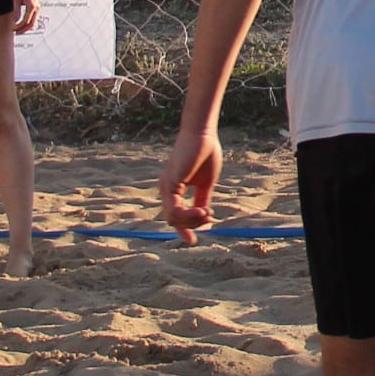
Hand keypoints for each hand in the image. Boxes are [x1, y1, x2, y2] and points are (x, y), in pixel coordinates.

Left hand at [12, 0, 40, 35]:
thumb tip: (15, 21)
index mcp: (32, 7)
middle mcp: (36, 8)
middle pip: (31, 24)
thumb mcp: (16, 0)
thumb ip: (16, 11)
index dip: (18, 27)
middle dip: (24, 30)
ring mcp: (37, 8)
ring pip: (34, 22)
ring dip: (26, 27)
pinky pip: (34, 18)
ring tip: (19, 29)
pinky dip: (29, 22)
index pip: (25, 21)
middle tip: (16, 33)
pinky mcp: (36, 7)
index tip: (12, 28)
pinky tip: (23, 23)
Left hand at [160, 128, 221, 243]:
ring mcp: (166, 187)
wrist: (203, 134)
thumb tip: (205, 217)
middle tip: (209, 217)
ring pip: (173, 219)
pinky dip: (189, 216)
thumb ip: (202, 200)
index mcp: (173, 189)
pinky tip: (203, 211)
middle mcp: (165, 190)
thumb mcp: (206, 184)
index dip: (182, 230)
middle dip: (192, 225)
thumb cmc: (205, 153)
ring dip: (192, 221)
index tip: (192, 241)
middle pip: (173, 221)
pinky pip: (174, 211)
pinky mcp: (170, 184)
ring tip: (207, 213)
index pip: (173, 216)